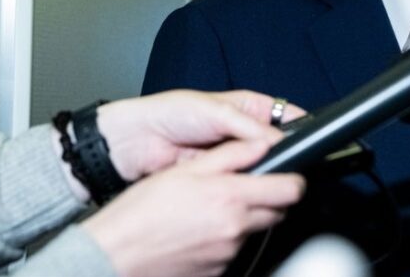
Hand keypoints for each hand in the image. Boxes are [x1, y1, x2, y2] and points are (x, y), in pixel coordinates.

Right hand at [82, 139, 305, 276]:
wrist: (116, 254)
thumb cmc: (141, 212)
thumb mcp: (184, 171)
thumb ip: (229, 156)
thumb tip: (260, 144)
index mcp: (230, 197)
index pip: (289, 190)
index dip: (293, 180)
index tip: (289, 175)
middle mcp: (235, 228)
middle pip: (277, 213)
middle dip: (268, 199)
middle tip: (243, 189)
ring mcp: (228, 253)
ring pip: (253, 231)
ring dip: (242, 219)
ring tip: (209, 210)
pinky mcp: (218, 271)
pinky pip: (232, 251)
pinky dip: (224, 239)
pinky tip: (199, 231)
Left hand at [98, 90, 305, 180]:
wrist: (137, 142)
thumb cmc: (170, 113)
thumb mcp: (214, 111)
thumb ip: (249, 127)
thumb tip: (279, 142)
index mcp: (248, 108)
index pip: (286, 117)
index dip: (301, 127)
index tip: (313, 140)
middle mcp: (245, 133)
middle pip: (278, 147)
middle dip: (284, 155)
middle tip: (290, 164)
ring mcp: (234, 157)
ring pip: (261, 168)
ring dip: (264, 173)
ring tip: (267, 176)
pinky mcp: (222, 178)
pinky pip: (242, 184)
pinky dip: (245, 187)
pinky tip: (248, 188)